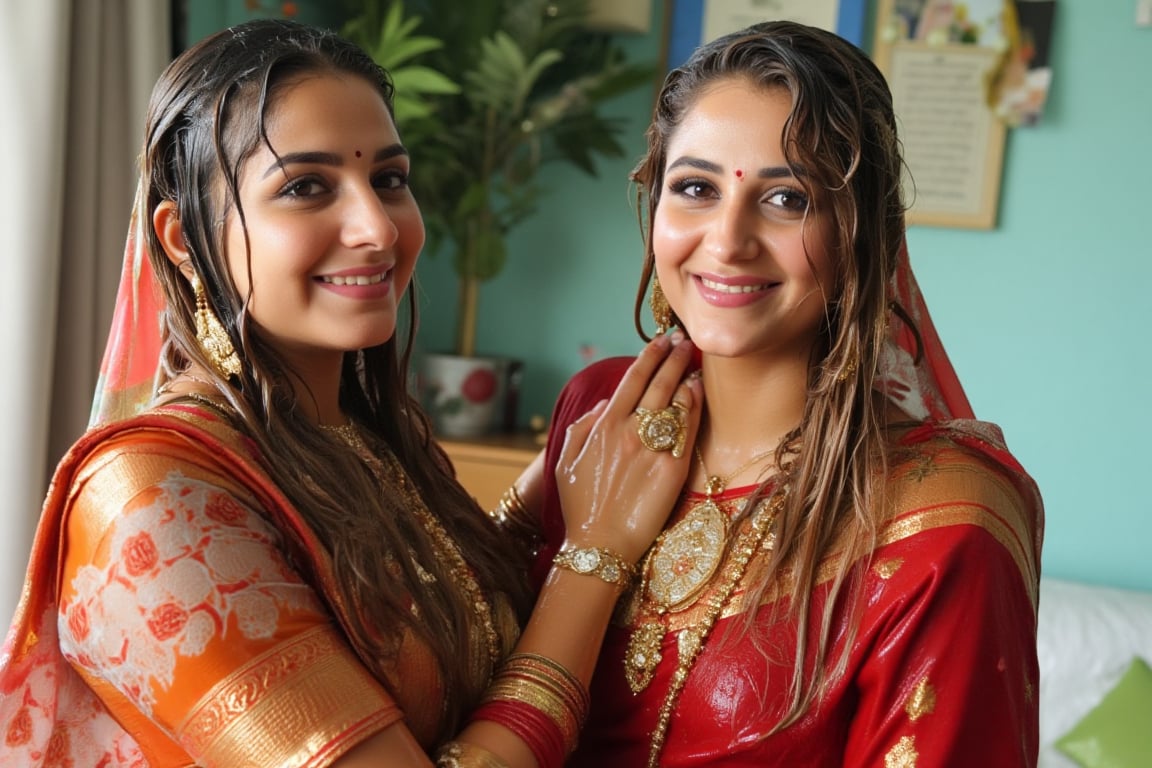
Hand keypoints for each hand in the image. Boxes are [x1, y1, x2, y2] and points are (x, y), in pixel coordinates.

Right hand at [554, 334, 701, 563]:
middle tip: (685, 342)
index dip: (649, 357)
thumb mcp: (566, 461)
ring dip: (686, 378)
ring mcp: (653, 450)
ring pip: (675, 403)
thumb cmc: (581, 506)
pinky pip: (687, 431)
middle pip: (657, 384)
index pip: (631, 381)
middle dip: (673, 358)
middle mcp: (629, 432)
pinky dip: (694, 408)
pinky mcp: (673, 470)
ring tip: (695, 365)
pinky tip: (698, 395)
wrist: (600, 546)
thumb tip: (606, 404)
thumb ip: (583, 426)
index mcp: (604, 426)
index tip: (662, 342)